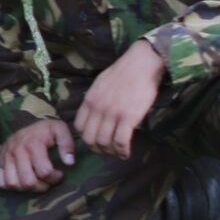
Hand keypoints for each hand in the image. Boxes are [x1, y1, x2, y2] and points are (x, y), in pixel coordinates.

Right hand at [0, 119, 76, 191]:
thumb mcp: (60, 129)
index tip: (60, 173)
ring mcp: (5, 157)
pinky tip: (23, 181)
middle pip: (28, 182)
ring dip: (27, 188)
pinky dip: (12, 186)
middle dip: (42, 186)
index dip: (55, 178)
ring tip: (37, 181)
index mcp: (32, 143)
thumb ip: (67, 144)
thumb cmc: (45, 131)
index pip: (44, 172)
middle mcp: (16, 151)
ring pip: (14, 184)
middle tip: (48, 180)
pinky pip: (1, 182)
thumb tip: (69, 163)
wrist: (27, 126)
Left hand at [73, 40, 165, 159]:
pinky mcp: (128, 117)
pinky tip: (126, 153)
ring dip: (111, 153)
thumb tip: (93, 114)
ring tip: (118, 154)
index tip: (95, 143)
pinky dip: (122, 151)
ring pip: (104, 143)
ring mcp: (112, 113)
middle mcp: (97, 108)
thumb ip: (95, 100)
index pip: (79, 127)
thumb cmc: (123, 73)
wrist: (141, 65)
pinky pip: (120, 141)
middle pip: (90, 139)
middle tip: (107, 153)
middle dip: (97, 150)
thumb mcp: (99, 85)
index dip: (86, 139)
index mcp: (89, 100)